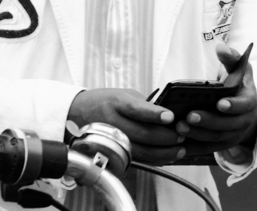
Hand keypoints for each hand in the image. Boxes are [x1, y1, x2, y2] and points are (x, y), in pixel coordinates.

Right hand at [68, 88, 184, 164]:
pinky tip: (165, 156)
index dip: (155, 114)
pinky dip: (153, 160)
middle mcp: (112, 123)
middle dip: (167, 137)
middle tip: (182, 135)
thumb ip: (144, 104)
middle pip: (143, 134)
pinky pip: (135, 160)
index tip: (171, 116)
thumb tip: (169, 116)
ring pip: (141, 152)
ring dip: (163, 152)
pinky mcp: (109, 154)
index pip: (137, 109)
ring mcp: (110, 141)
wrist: (74, 114)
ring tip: (179, 149)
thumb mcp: (123, 95)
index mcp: (117, 103)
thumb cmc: (103, 102)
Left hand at [173, 42, 256, 154]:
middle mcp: (242, 122)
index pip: (243, 105)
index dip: (232, 105)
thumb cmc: (240, 87)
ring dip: (197, 134)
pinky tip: (178, 144)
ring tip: (179, 127)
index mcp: (249, 102)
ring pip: (215, 139)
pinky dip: (193, 148)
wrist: (248, 113)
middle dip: (208, 121)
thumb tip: (220, 47)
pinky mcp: (221, 146)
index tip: (219, 103)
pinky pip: (207, 149)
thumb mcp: (241, 70)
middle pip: (226, 125)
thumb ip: (231, 58)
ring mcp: (232, 136)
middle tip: (189, 116)